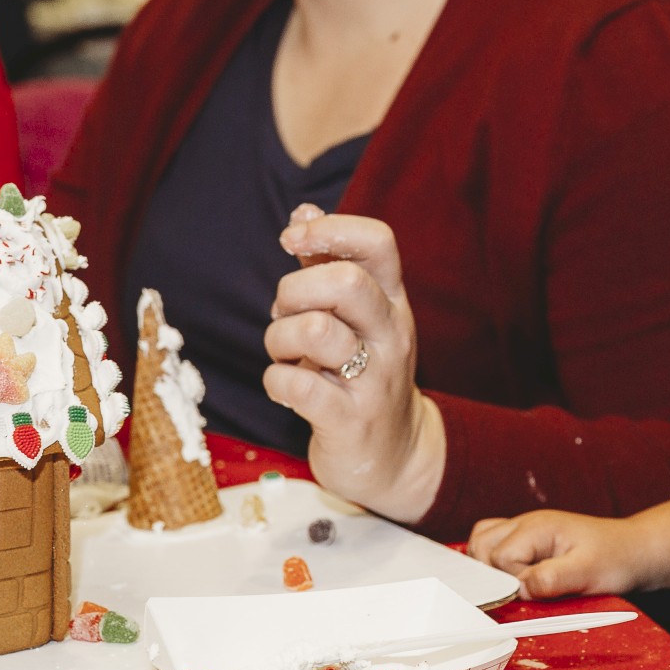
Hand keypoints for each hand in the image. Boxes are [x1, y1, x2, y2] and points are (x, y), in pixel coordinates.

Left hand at [263, 206, 444, 523]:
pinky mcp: (350, 421)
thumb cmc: (363, 374)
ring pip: (316, 331)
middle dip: (294, 289)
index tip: (291, 241)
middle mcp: (391, 335)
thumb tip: (304, 212)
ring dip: (279, 337)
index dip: (329, 229)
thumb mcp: (355, 317)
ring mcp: (375, 380)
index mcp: (393, 302)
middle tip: (284, 311)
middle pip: (346, 282)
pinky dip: (276, 381)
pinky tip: (283, 386)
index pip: (378, 242)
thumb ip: (329, 264)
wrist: (394, 457)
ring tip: (282, 352)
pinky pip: (299, 386)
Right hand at [468, 510, 653, 599]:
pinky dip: (492, 560)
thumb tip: (517, 589)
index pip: (500, 556)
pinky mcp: (528, 538)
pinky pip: (493, 542)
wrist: (634, 550)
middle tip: (521, 592)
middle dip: (493, 574)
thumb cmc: (615, 559)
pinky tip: (510, 577)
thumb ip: (551, 578)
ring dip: (488, 567)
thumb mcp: (587, 572)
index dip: (511, 581)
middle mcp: (525, 523)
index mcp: (537, 527)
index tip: (532, 595)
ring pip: (482, 541)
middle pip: (481, 546)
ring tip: (512, 586)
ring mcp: (525, 528)